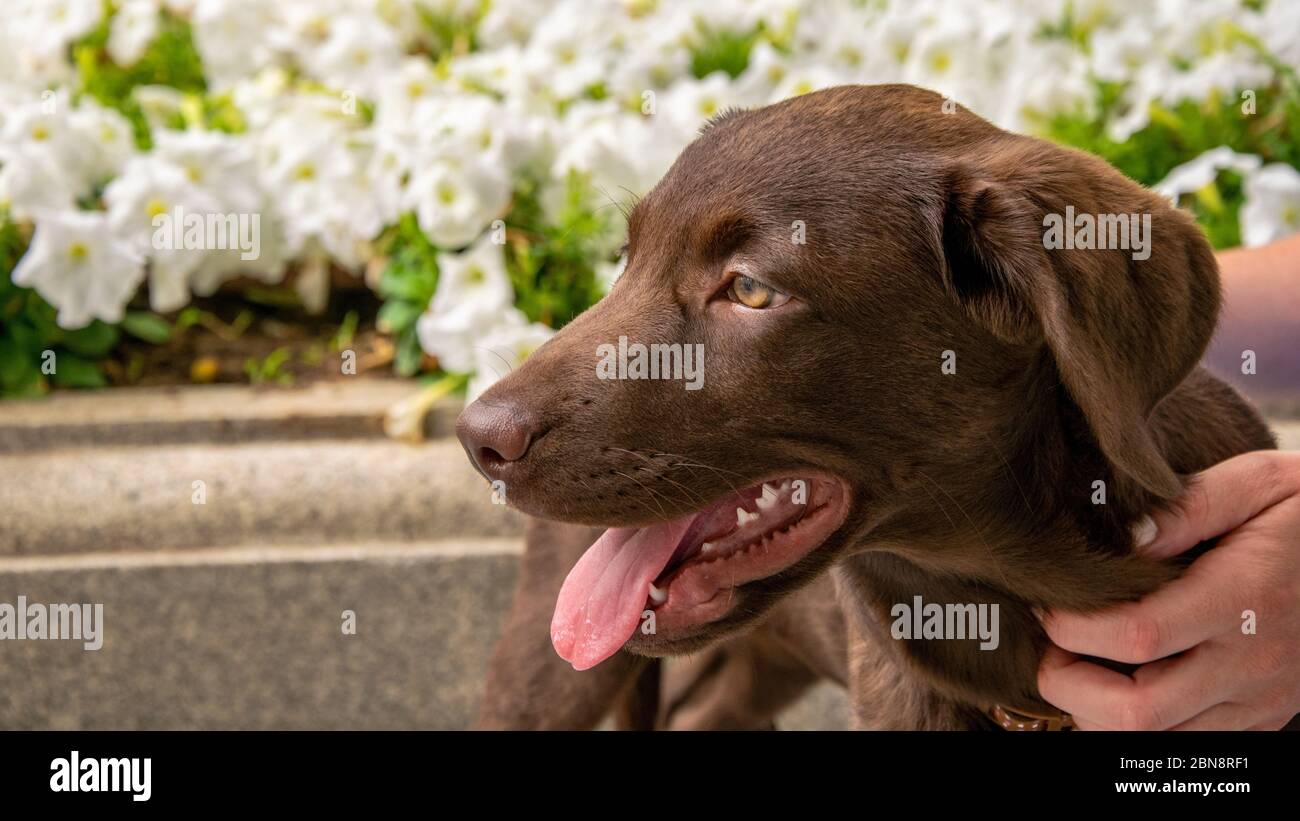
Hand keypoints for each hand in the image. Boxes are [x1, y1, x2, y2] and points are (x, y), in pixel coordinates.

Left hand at [1037, 450, 1299, 729]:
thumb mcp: (1260, 481)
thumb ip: (1187, 506)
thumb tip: (1123, 536)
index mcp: (1244, 597)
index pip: (1137, 635)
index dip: (1073, 627)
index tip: (1047, 603)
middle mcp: (1252, 662)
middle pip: (1137, 711)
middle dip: (1071, 685)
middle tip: (1048, 647)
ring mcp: (1259, 698)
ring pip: (1157, 740)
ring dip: (1098, 711)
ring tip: (1076, 663)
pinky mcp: (1262, 715)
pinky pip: (1186, 742)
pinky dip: (1138, 724)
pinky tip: (1118, 681)